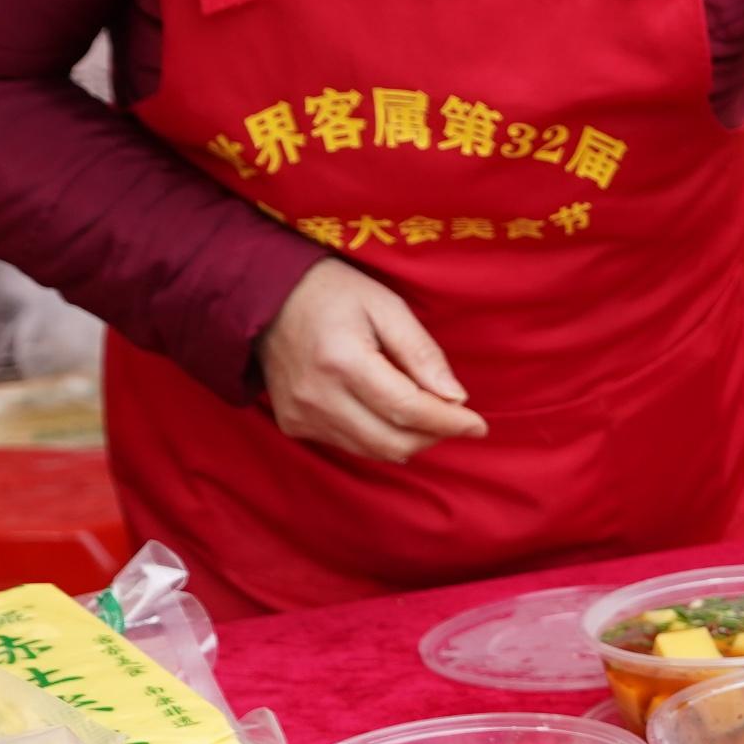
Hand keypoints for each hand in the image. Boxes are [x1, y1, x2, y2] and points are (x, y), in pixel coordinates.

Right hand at [257, 258, 485, 462]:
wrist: (266, 298)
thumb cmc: (333, 294)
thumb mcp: (386, 306)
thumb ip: (421, 352)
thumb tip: (455, 397)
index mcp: (342, 362)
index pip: (407, 409)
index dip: (448, 422)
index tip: (478, 425)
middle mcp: (318, 396)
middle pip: (392, 440)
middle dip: (433, 436)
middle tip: (455, 419)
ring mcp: (301, 415)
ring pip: (373, 450)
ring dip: (409, 440)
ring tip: (427, 415)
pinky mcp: (293, 424)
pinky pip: (350, 445)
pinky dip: (379, 438)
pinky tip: (390, 414)